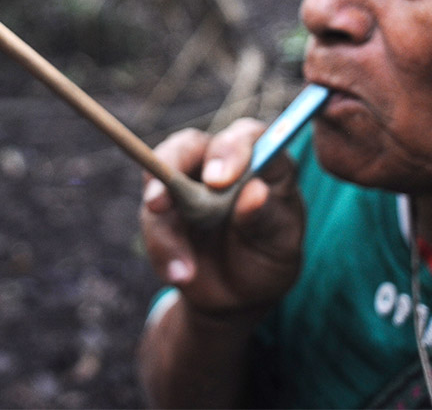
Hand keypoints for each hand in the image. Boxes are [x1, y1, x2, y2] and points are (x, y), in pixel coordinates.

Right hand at [140, 118, 304, 317]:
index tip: (217, 181)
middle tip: (160, 204)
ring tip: (184, 272)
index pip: (246, 137)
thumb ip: (268, 217)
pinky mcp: (163, 209)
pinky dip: (161, 249)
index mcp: (260, 160)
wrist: (240, 294)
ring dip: (162, 228)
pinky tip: (179, 274)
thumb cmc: (270, 254)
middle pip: (188, 145)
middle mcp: (218, 163)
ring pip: (158, 184)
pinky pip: (151, 222)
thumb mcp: (280, 242)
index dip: (230, 150)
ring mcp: (185, 183)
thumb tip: (254, 191)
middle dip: (170, 166)